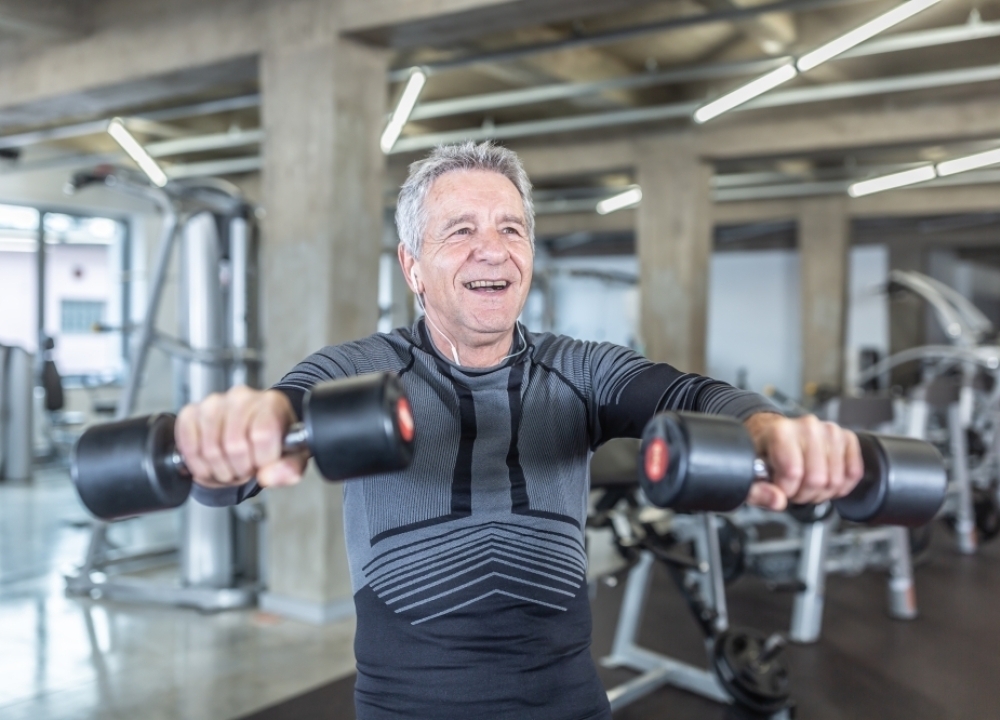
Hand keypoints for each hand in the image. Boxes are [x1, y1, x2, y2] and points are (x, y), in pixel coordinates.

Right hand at [175, 386, 306, 489]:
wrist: (254, 430)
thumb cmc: (274, 441)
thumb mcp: (294, 456)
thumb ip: (289, 468)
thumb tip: (267, 476)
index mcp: (271, 403)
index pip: (262, 435)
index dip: (261, 460)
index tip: (263, 463)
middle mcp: (241, 397)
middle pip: (234, 445)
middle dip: (239, 469)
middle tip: (245, 469)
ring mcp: (213, 403)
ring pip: (210, 449)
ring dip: (219, 470)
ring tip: (230, 466)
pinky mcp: (191, 412)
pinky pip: (187, 445)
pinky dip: (198, 464)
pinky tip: (211, 464)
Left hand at [742, 413, 863, 510]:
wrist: (774, 434)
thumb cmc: (764, 452)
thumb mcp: (750, 471)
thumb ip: (757, 491)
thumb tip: (778, 501)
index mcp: (780, 431)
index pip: (793, 473)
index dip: (786, 491)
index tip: (779, 488)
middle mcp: (808, 427)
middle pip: (817, 479)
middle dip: (804, 495)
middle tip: (793, 489)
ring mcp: (830, 431)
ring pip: (836, 480)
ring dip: (821, 493)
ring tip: (806, 485)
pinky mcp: (846, 437)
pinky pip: (853, 473)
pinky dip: (840, 486)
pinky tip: (824, 482)